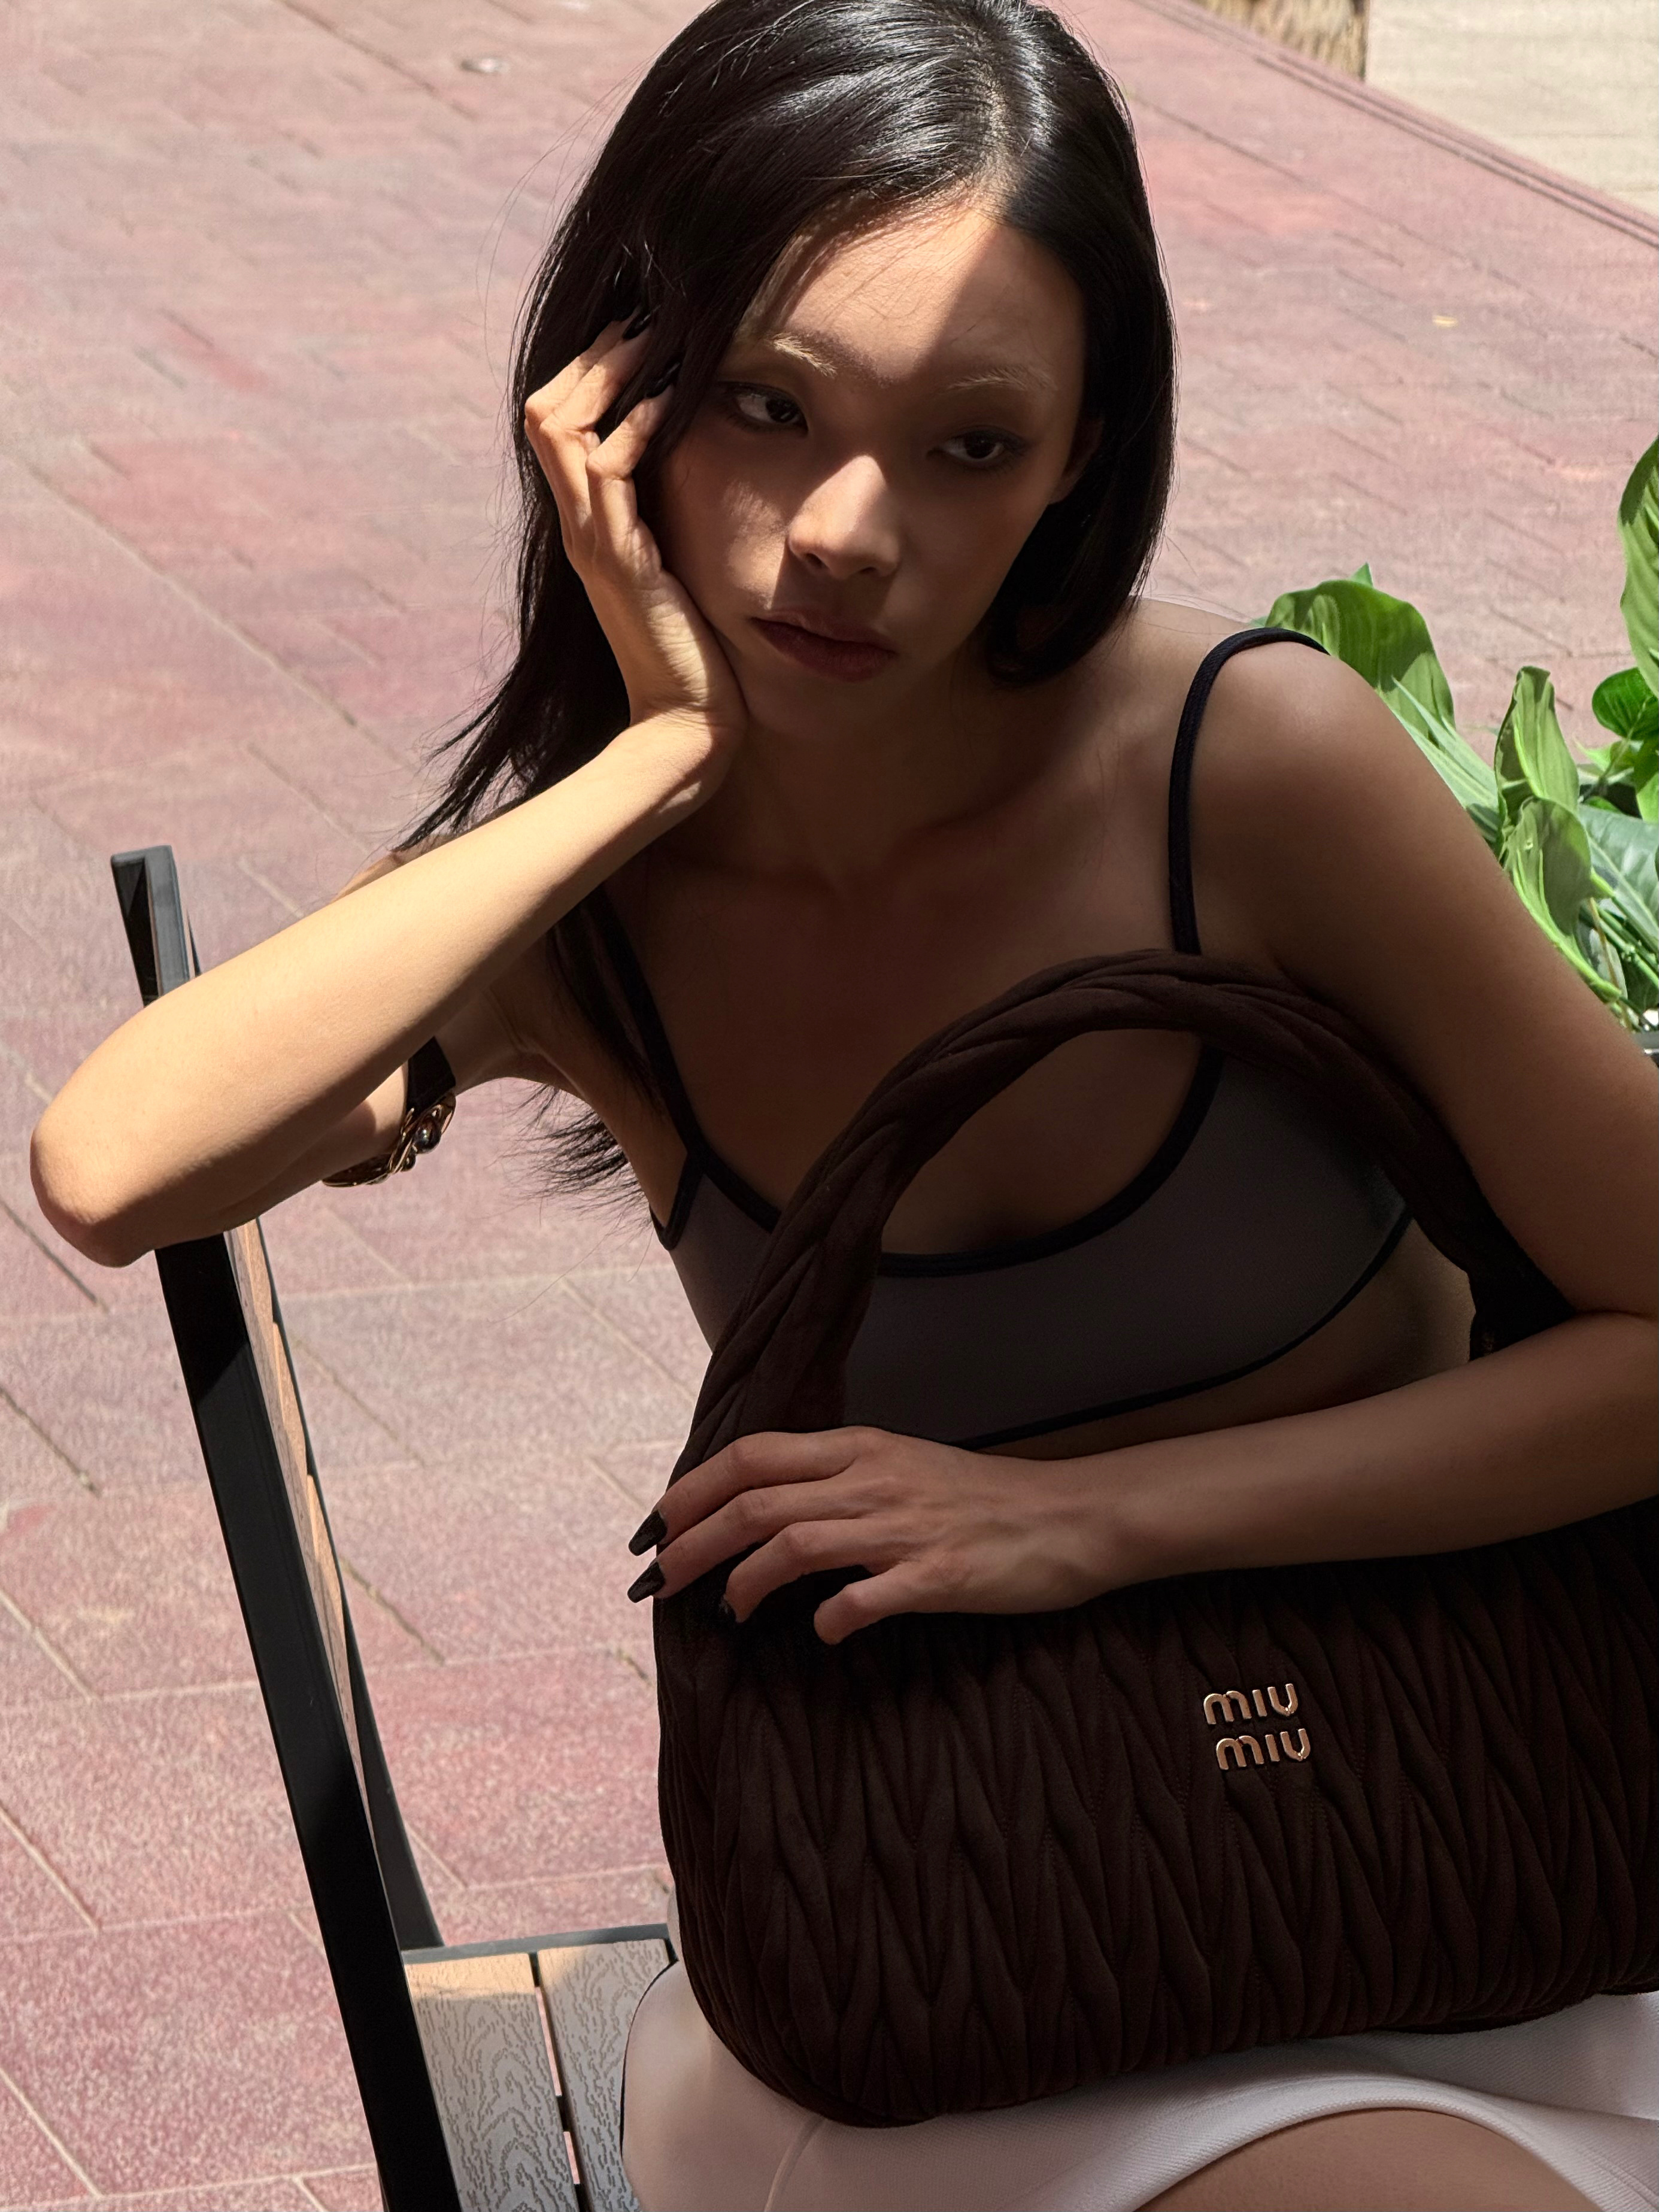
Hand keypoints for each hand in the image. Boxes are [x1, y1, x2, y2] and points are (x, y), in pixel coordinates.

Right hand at [525, 316, 746, 758]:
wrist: (683, 723)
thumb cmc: (690, 654)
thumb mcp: (673, 570)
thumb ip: (665, 524)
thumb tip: (688, 476)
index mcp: (588, 526)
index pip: (556, 426)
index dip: (587, 374)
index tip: (636, 338)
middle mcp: (580, 527)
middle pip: (547, 412)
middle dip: (594, 358)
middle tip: (642, 319)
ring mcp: (593, 542)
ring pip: (565, 428)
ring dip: (611, 376)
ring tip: (654, 341)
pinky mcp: (620, 559)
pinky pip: (610, 471)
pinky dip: (637, 427)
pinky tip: (668, 404)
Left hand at [630, 1426, 1139, 1644]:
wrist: (1070, 1517)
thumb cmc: (982, 1499)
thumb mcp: (903, 1468)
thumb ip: (838, 1482)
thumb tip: (767, 1511)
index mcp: (862, 1448)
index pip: (751, 1455)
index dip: (692, 1489)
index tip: (655, 1527)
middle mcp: (873, 1480)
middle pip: (756, 1500)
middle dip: (693, 1541)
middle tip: (660, 1582)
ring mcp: (905, 1527)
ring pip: (794, 1542)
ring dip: (746, 1582)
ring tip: (729, 1612)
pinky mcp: (938, 1575)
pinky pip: (865, 1597)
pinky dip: (831, 1617)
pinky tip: (822, 1633)